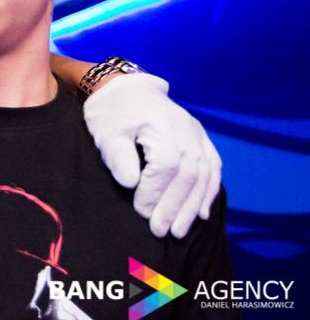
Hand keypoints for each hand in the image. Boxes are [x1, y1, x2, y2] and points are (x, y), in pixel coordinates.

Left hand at [83, 73, 220, 237]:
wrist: (125, 87)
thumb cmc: (112, 112)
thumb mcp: (106, 131)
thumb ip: (118, 156)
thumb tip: (131, 184)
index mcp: (162, 127)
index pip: (165, 168)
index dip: (155, 193)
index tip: (142, 213)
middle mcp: (186, 131)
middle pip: (188, 175)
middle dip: (174, 207)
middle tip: (160, 232)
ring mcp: (197, 133)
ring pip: (204, 175)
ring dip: (192, 206)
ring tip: (179, 231)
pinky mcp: (200, 137)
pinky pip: (213, 166)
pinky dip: (209, 191)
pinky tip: (202, 213)